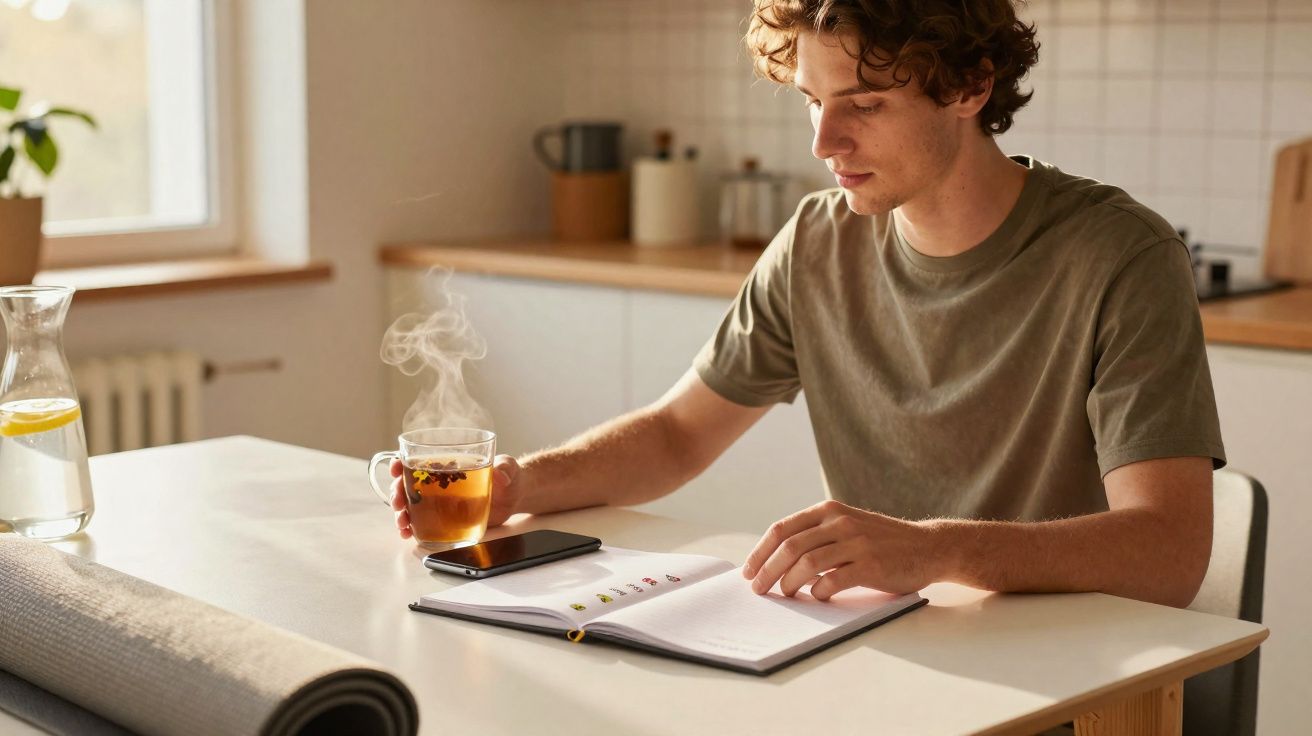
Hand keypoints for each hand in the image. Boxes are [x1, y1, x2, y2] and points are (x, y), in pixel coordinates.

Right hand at [390, 455, 522, 539]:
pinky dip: (411, 528)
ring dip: (400, 513)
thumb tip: (501, 475)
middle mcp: (437, 482)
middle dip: (397, 492)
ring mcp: (439, 501)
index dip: (401, 462)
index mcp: (447, 463)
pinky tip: (408, 534)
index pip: (417, 458)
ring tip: (402, 522)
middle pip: (407, 484)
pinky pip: (422, 523)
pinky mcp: (444, 518)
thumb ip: (505, 468)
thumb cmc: (508, 475)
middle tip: (399, 502)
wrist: (514, 497)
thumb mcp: (508, 466)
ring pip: (410, 505)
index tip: (396, 467)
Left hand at [741, 499, 940, 600]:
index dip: (760, 551)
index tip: (749, 570)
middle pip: (790, 547)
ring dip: (788, 583)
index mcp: (829, 510)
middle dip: (767, 570)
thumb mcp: (847, 526)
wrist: (929, 546)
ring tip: (783, 595)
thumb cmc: (882, 541)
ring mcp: (856, 542)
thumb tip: (776, 562)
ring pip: (807, 563)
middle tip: (758, 589)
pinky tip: (817, 596)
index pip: (782, 529)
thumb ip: (818, 535)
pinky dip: (819, 591)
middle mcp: (840, 522)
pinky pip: (834, 580)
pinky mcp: (871, 565)